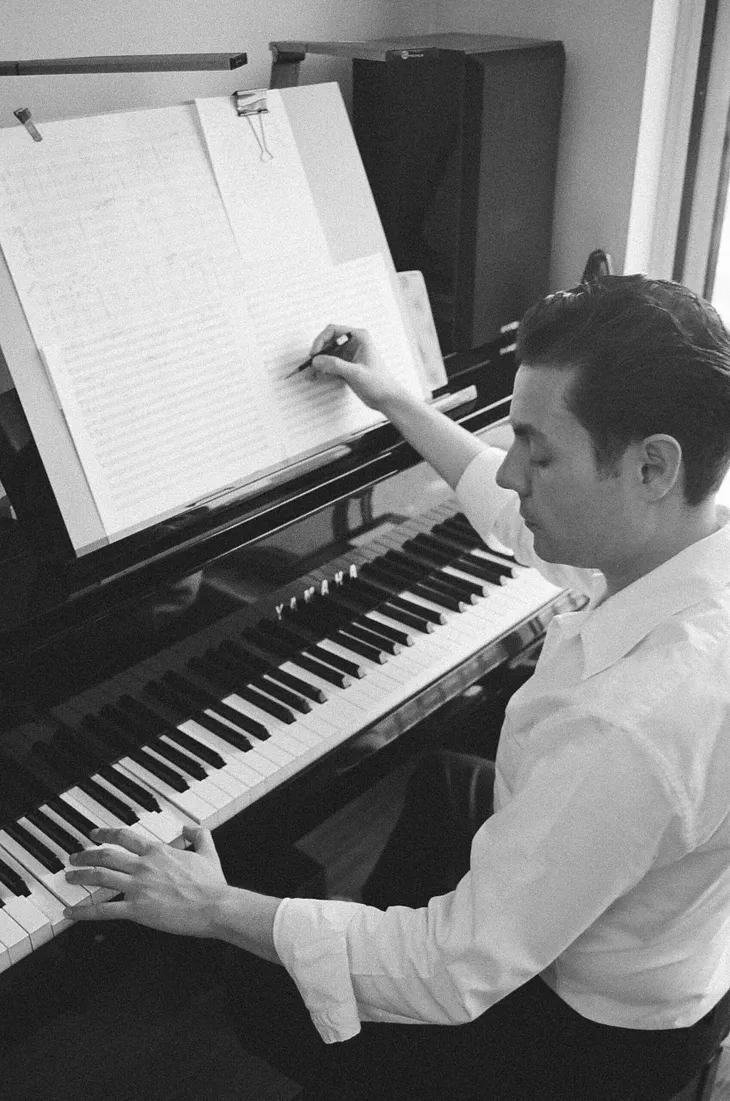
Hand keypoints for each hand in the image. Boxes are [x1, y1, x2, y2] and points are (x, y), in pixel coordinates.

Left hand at [64, 825, 227, 935]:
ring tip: (69, 877)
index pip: (124, 837)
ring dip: (80, 876)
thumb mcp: (208, 852)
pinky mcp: (137, 909)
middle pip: (106, 855)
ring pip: (100, 877)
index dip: (105, 834)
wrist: (214, 906)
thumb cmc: (212, 884)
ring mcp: (138, 887)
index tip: (94, 834)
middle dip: (86, 855)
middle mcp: (143, 866)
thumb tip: (190, 827)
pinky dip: (84, 911)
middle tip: (74, 857)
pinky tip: (71, 912)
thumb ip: (199, 835)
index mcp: (157, 852)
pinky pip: (104, 909)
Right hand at [309, 325, 413, 412]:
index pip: (333, 331)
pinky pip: (330, 365)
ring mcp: (349, 355)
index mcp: (359, 337)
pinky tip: (318, 377)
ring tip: (311, 375)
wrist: (387, 399)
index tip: (314, 354)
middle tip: (310, 366)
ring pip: (327, 355)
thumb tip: (317, 360)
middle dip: (317, 354)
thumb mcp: (356, 373)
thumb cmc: (379, 383)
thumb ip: (335, 365)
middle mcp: (353, 343)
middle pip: (327, 342)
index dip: (320, 341)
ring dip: (318, 364)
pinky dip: (322, 370)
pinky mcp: (346, 366)